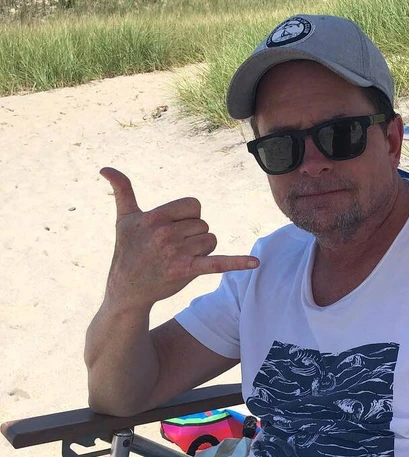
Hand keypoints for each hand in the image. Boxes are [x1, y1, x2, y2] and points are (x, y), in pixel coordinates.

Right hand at [101, 167, 258, 307]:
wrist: (126, 289)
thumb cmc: (128, 250)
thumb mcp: (124, 218)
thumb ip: (122, 190)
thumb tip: (105, 168)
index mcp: (155, 217)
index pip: (194, 205)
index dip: (189, 216)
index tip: (174, 227)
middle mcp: (167, 233)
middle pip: (203, 225)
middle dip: (193, 235)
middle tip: (172, 247)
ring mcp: (177, 253)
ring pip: (211, 241)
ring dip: (201, 250)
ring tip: (179, 258)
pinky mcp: (187, 271)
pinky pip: (218, 263)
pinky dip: (238, 263)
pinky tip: (255, 264)